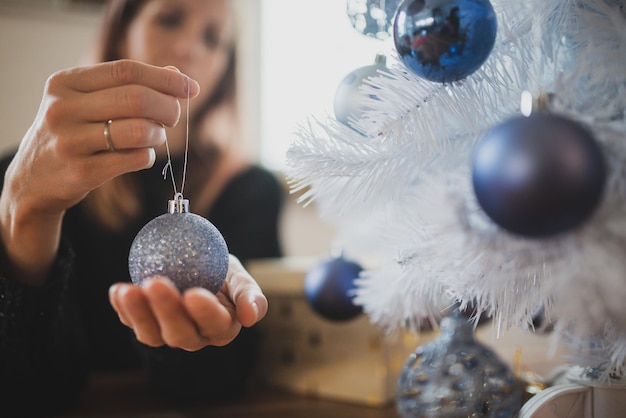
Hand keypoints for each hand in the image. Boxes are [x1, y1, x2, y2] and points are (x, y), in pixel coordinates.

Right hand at [5, 59, 198, 214]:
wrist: (34, 179)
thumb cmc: (72, 133)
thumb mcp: (87, 101)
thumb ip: (128, 85)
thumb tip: (177, 75)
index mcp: (66, 82)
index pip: (127, 71)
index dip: (165, 78)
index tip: (190, 87)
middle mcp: (63, 108)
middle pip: (136, 99)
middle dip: (168, 107)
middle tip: (173, 117)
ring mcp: (70, 142)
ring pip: (139, 130)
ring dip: (158, 134)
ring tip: (154, 137)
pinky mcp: (81, 172)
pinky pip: (135, 159)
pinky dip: (147, 156)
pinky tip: (139, 155)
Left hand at [109, 255, 268, 350]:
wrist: (197, 268)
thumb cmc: (222, 273)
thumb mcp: (240, 278)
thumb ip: (249, 295)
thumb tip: (250, 316)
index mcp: (222, 327)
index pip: (214, 324)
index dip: (204, 312)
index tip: (194, 294)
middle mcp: (194, 337)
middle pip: (180, 333)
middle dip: (166, 310)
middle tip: (156, 283)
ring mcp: (166, 333)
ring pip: (152, 334)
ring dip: (139, 313)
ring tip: (128, 291)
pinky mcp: (144, 324)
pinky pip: (131, 321)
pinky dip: (122, 308)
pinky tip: (117, 291)